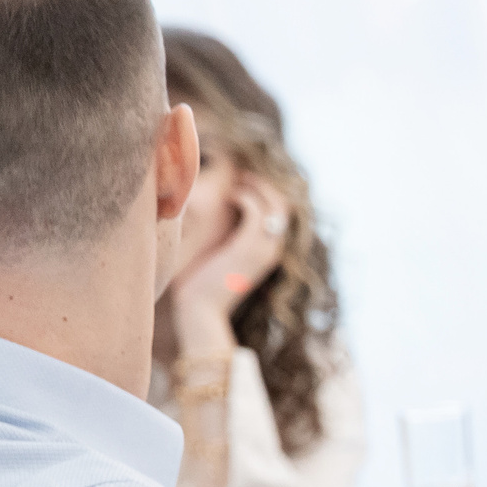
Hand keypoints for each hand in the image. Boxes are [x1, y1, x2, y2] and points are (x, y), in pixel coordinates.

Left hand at [174, 174, 288, 326]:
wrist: (201, 311)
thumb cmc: (202, 287)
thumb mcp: (220, 259)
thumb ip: (226, 240)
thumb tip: (213, 220)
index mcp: (268, 253)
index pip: (282, 215)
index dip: (268, 194)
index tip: (246, 183)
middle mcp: (272, 250)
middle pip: (285, 206)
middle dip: (266, 186)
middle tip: (243, 175)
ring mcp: (264, 249)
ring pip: (276, 205)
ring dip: (256, 187)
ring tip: (236, 183)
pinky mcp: (248, 248)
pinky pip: (256, 211)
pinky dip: (245, 197)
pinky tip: (229, 196)